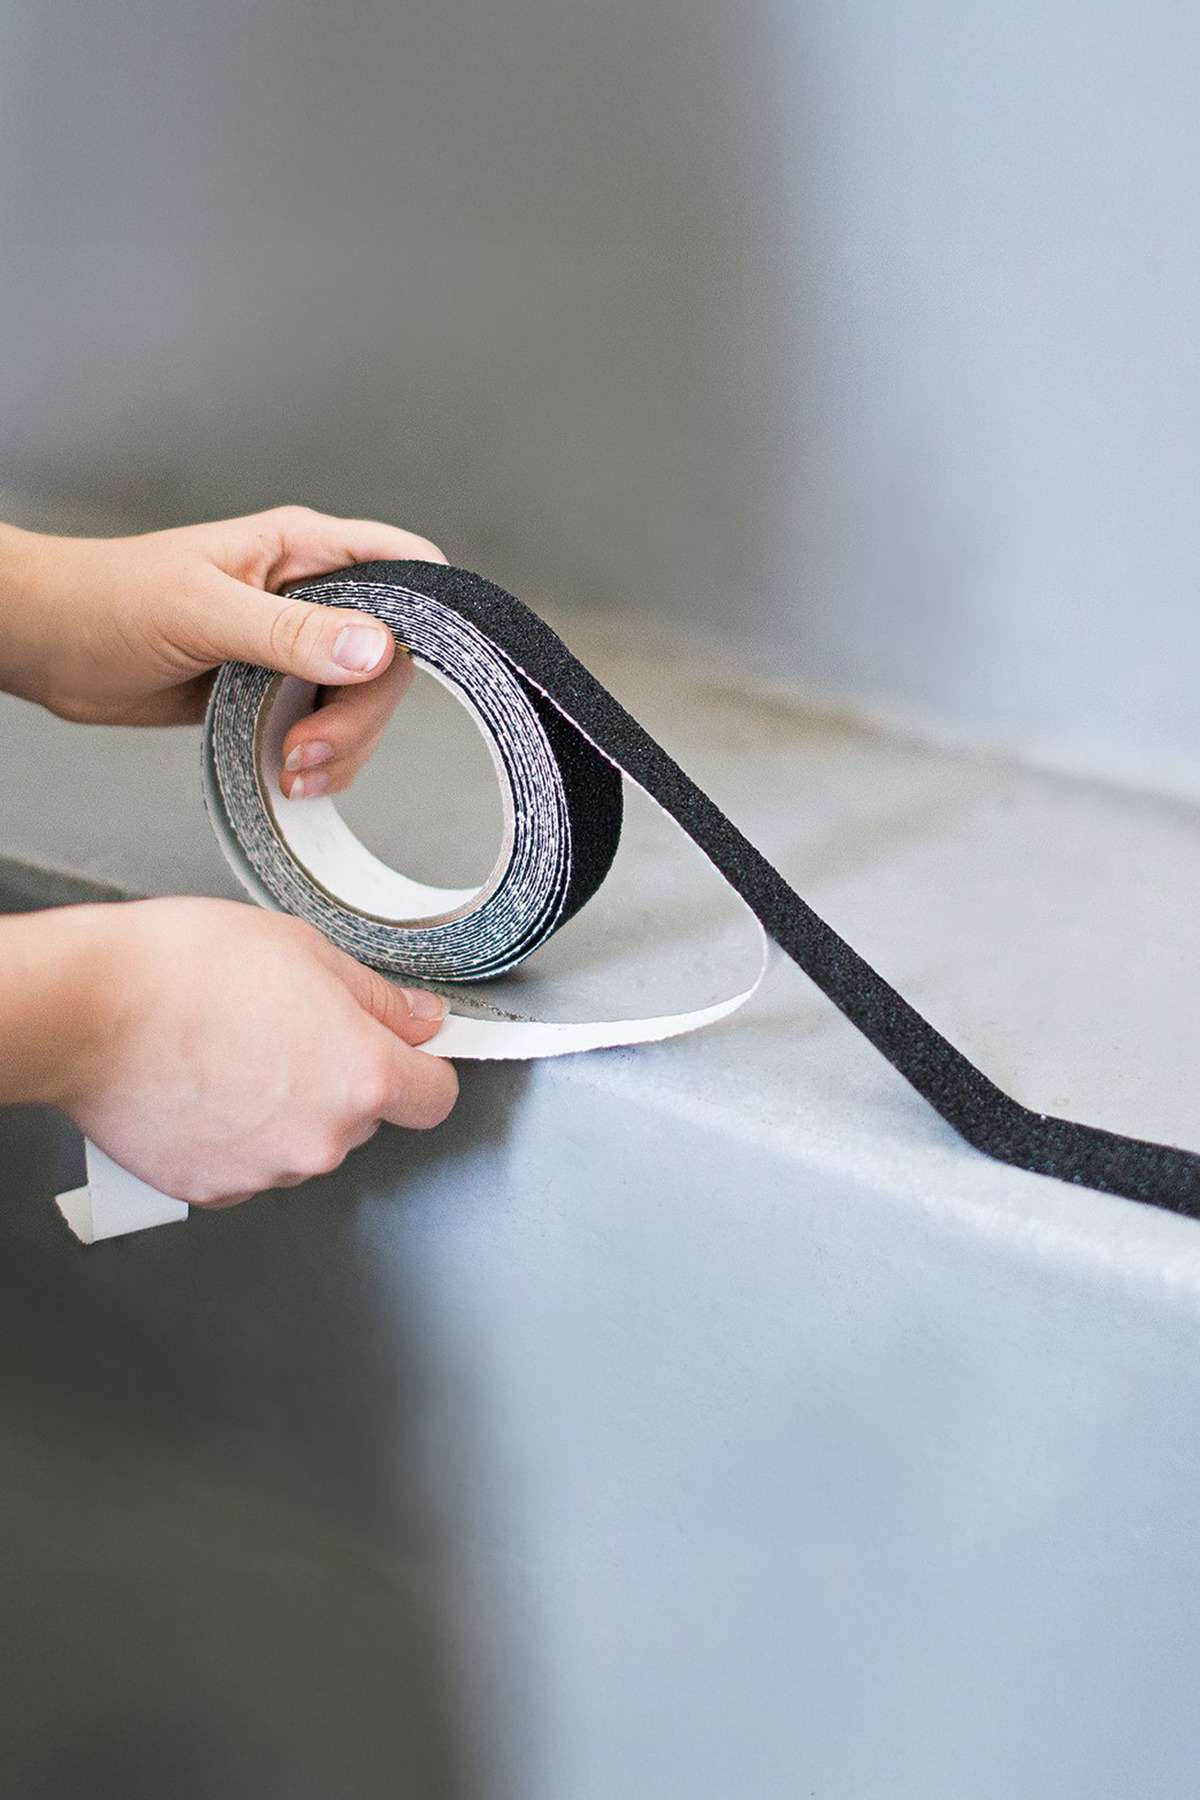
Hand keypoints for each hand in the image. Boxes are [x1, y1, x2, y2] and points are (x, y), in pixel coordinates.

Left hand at [0, 505, 446, 795]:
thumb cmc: (105, 601)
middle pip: (390, 659)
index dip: (433, 616)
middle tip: (311, 750)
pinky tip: (283, 774)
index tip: (415, 670)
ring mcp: (294, 649)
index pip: (406, 568)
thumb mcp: (201, 613)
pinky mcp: (272, 694)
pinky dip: (318, 763)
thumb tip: (376, 649)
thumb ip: (291, 633)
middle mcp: (310, 597)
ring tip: (288, 770)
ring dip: (340, 750)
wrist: (47, 646)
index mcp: (302, 551)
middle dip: (362, 716)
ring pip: (361, 705)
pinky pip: (324, 732)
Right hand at [43, 897, 457, 1205]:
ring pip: (305, 1141)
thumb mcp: (304, 951)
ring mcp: (267, 1171)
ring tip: (234, 1050)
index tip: (408, 1053)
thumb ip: (375, 997)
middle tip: (289, 1028)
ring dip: (286, 1107)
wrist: (87, 1011)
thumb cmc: (183, 971)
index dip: (423, 1069)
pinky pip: (250, 1162)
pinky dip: (238, 1133)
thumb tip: (417, 1019)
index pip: (434, 1097)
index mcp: (360, 1076)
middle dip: (340, 1078)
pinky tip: (207, 1085)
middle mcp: (322, 1138)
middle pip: (363, 1117)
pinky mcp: (215, 1189)